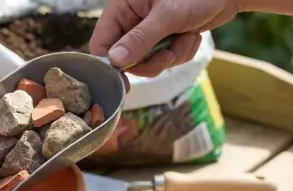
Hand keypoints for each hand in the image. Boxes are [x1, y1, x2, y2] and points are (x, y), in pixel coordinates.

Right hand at [89, 0, 240, 80]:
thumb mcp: (167, 16)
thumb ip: (140, 39)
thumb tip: (115, 61)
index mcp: (122, 8)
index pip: (101, 43)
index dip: (111, 63)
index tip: (124, 80)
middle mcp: (131, 20)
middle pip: (125, 58)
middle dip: (150, 61)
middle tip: (168, 54)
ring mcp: (148, 31)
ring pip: (147, 62)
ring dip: (170, 56)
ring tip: (185, 37)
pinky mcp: (164, 39)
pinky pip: (164, 59)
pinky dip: (180, 52)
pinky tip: (190, 35)